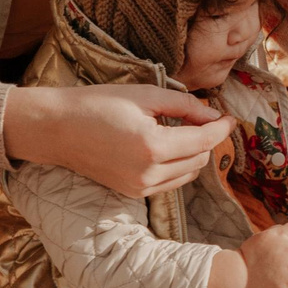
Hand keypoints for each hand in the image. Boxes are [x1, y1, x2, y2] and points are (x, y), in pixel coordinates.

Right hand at [2, 84, 231, 199]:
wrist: (58, 129)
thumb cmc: (100, 103)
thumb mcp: (147, 94)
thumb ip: (186, 106)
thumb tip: (214, 117)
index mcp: (153, 146)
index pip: (203, 141)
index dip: (221, 128)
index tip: (230, 117)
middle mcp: (148, 173)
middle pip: (199, 159)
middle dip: (207, 139)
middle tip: (203, 118)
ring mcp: (139, 188)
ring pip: (188, 174)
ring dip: (194, 154)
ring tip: (183, 130)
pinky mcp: (132, 193)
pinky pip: (170, 183)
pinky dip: (178, 166)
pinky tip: (168, 147)